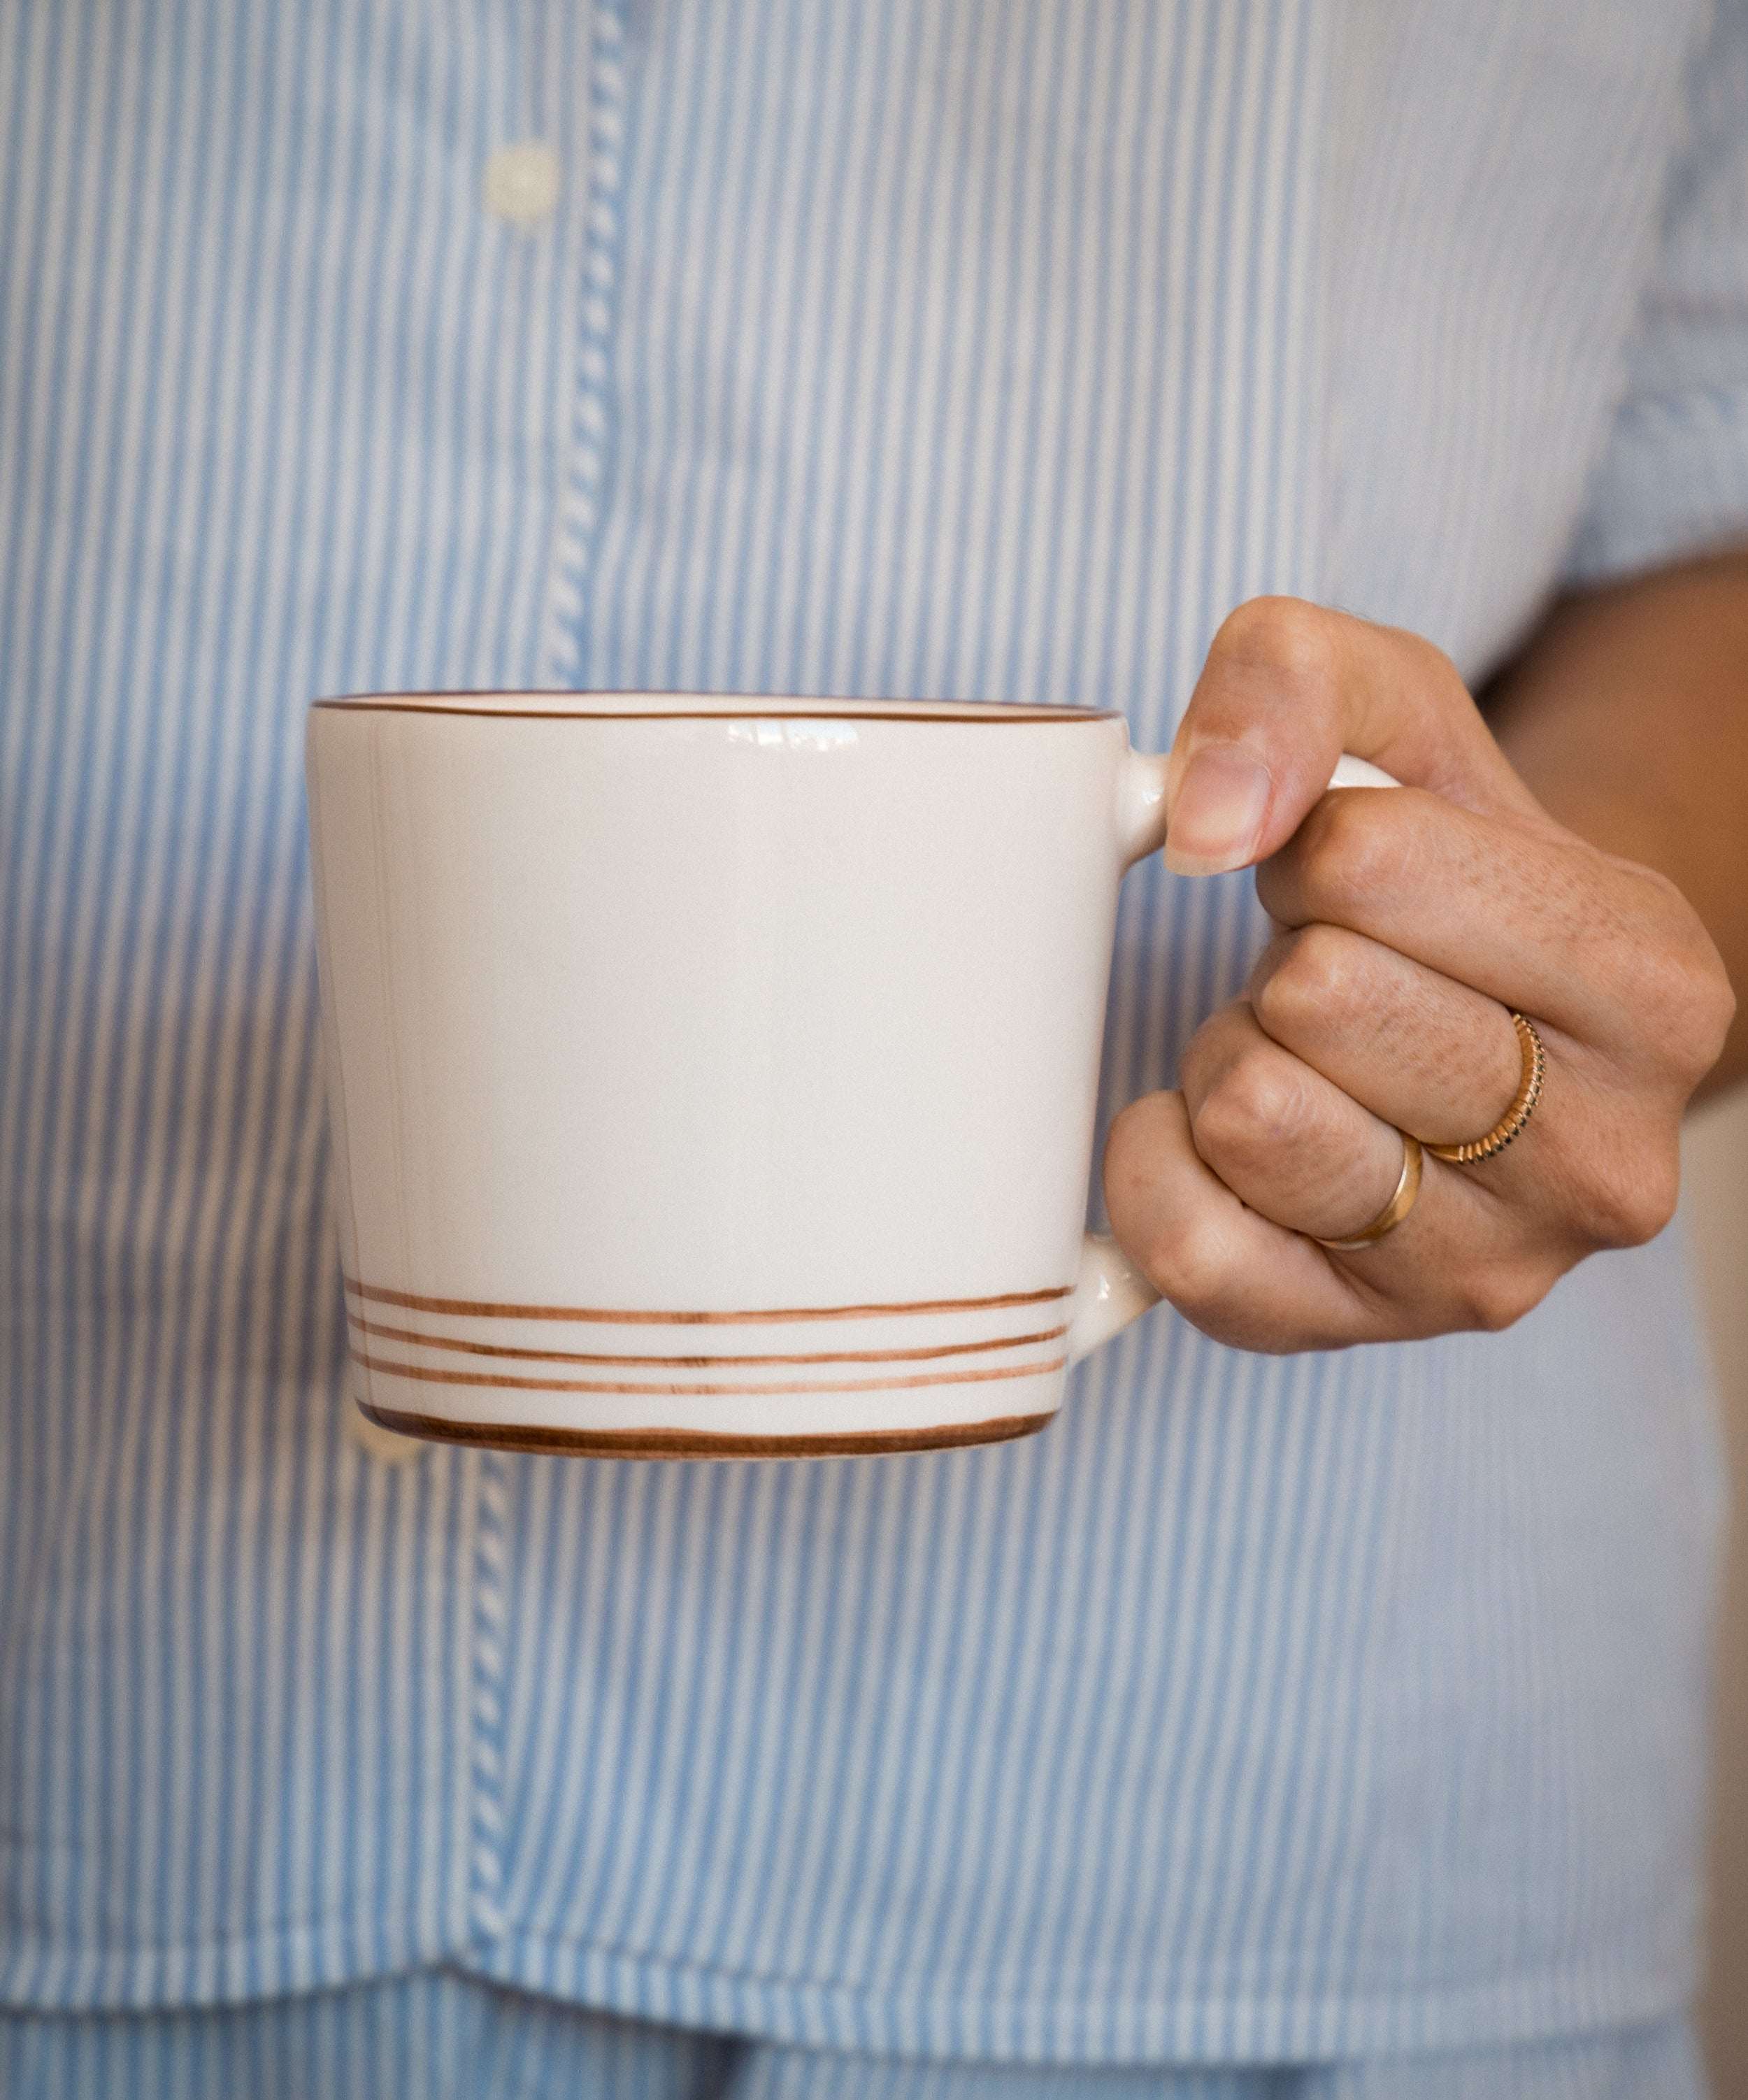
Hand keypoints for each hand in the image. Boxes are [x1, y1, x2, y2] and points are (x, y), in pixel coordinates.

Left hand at [1103, 598, 1735, 1351]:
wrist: (1463, 1022)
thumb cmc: (1434, 864)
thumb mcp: (1393, 709)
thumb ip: (1293, 678)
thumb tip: (1206, 819)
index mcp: (1654, 985)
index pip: (1366, 864)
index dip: (1315, 845)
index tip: (1360, 876)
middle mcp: (1606, 1160)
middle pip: (1315, 997)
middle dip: (1288, 957)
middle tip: (1337, 975)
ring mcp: (1490, 1273)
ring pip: (1252, 1116)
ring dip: (1234, 1055)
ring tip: (1307, 1056)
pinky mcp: (1356, 1334)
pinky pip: (1188, 1242)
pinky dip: (1160, 1159)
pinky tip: (1222, 1134)